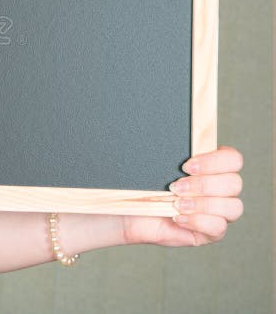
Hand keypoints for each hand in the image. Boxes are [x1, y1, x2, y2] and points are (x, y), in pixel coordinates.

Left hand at [122, 145, 243, 246]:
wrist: (127, 211)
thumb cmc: (139, 184)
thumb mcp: (152, 162)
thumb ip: (168, 150)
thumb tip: (168, 128)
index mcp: (211, 166)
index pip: (233, 159)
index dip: (215, 161)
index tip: (186, 166)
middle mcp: (220, 189)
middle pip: (234, 183)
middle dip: (203, 185)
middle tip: (175, 187)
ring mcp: (218, 212)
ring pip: (233, 207)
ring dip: (202, 204)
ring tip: (176, 203)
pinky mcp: (211, 232)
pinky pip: (218, 227)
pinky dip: (198, 221)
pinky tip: (177, 217)